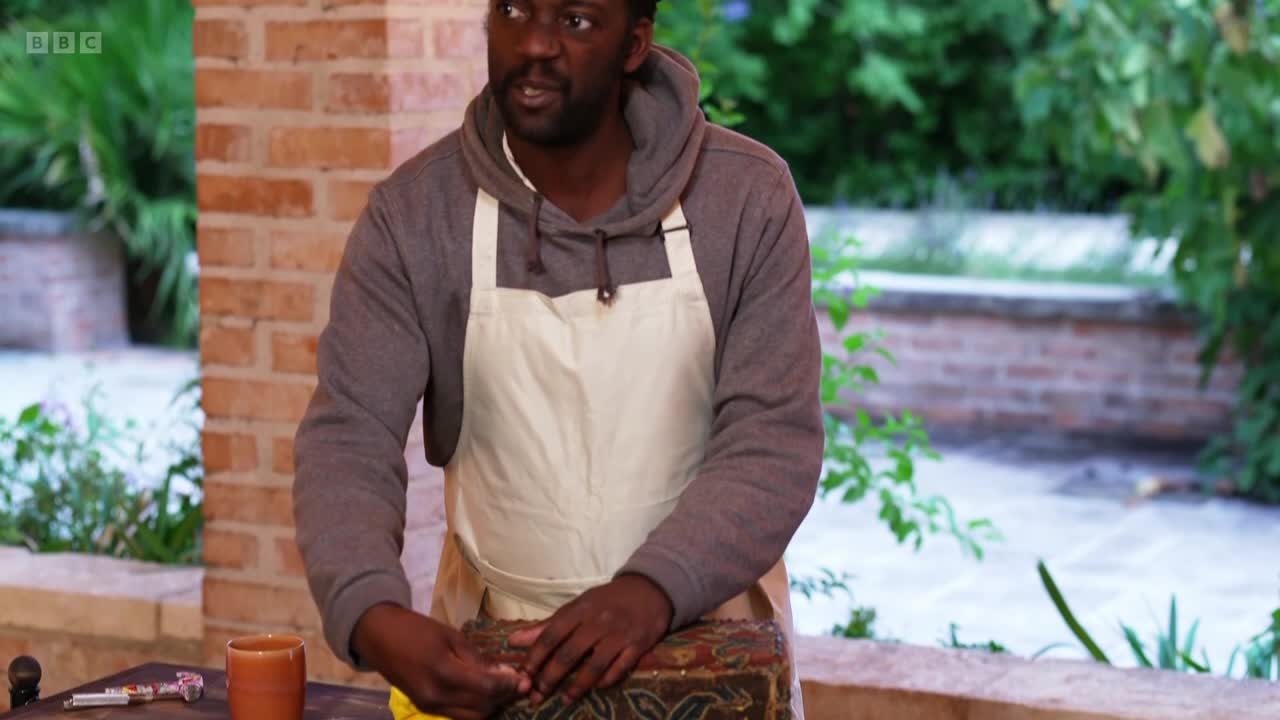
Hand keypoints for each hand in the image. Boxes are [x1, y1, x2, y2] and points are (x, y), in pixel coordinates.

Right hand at [352, 603, 530, 719]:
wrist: (379, 637)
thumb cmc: (415, 629)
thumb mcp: (450, 635)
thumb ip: (477, 658)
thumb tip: (503, 672)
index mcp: (442, 672)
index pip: (486, 688)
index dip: (509, 685)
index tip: (525, 678)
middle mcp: (436, 696)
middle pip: (482, 707)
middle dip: (503, 697)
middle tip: (517, 682)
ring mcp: (429, 706)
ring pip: (472, 716)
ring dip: (490, 705)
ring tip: (502, 688)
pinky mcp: (426, 708)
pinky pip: (458, 714)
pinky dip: (474, 707)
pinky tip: (483, 692)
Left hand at [508, 574, 672, 704]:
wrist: (649, 589)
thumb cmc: (607, 600)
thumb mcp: (577, 605)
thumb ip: (547, 625)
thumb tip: (514, 641)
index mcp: (580, 609)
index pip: (551, 635)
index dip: (535, 656)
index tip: (525, 674)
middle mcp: (598, 621)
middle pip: (569, 654)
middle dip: (550, 677)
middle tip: (538, 694)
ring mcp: (619, 634)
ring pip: (594, 665)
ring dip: (577, 686)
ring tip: (565, 699)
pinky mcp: (638, 645)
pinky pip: (620, 668)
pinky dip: (607, 680)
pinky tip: (597, 687)